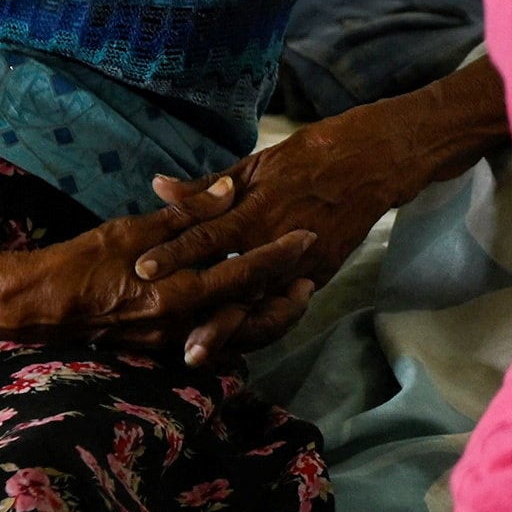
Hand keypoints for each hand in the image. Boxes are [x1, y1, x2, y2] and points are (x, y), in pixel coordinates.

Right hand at [0, 182, 302, 347]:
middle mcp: (181, 324)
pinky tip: (246, 306)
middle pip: (252, 315)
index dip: (280, 255)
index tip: (308, 236)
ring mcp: (172, 340)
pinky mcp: (160, 345)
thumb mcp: (134, 229)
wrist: (37, 308)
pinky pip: (211, 338)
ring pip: (236, 333)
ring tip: (288, 290)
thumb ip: (187, 215)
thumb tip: (230, 191)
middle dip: (285, 296)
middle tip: (311, 273)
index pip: (245, 273)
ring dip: (265, 313)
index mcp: (177, 292)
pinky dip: (235, 323)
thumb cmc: (81, 261)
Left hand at [131, 108, 443, 366]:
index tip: (142, 269)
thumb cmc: (306, 158)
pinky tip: (236, 341)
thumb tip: (158, 187)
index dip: (174, 252)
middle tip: (168, 336)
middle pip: (233, 286)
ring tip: (197, 353)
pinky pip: (286, 307)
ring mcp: (301, 263)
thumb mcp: (253, 166)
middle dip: (202, 314)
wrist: (369, 163)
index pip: (207, 235)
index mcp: (256, 210)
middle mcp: (276, 242)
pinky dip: (260, 325)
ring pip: (259, 306)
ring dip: (229, 331)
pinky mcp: (320, 274)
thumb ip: (206, 188)